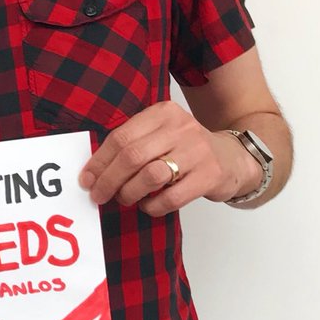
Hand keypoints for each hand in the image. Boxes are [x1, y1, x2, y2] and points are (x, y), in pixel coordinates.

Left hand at [79, 101, 249, 215]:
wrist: (233, 158)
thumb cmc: (184, 149)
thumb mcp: (160, 135)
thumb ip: (131, 145)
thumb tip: (93, 172)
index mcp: (163, 113)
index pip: (120, 137)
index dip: (99, 162)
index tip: (86, 179)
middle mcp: (181, 127)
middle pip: (132, 156)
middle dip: (108, 180)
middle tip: (98, 195)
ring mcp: (198, 151)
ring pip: (150, 176)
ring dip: (129, 193)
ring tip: (124, 199)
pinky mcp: (210, 175)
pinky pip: (172, 197)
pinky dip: (153, 206)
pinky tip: (148, 206)